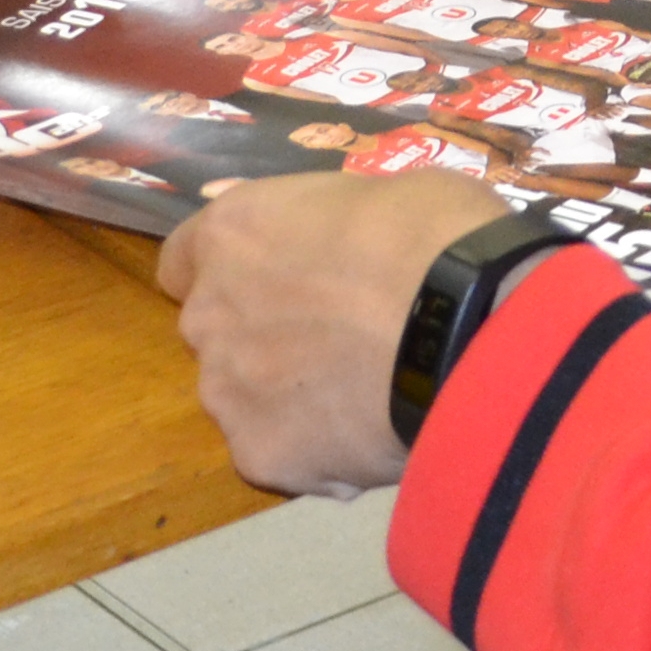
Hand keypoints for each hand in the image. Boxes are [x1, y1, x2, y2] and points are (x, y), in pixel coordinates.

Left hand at [156, 170, 507, 495]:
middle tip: (343, 336)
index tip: (278, 278)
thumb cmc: (434, 235)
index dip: (234, 271)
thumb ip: (331, 228)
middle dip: (266, 334)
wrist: (468, 328)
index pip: (182, 261)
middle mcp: (209, 315)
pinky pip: (284, 453)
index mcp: (234, 235)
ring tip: (368, 394)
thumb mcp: (382, 193)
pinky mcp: (261, 457)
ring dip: (289, 395)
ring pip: (245, 399)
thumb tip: (341, 245)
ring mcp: (227, 394)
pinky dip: (320, 448)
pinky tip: (377, 433)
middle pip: (218, 332)